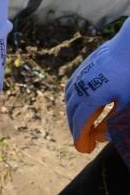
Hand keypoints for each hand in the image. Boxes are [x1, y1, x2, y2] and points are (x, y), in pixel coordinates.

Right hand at [65, 18, 129, 152]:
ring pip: (70, 101)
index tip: (83, 149)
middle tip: (83, 141)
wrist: (128, 46)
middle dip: (76, 128)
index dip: (80, 138)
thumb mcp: (127, 101)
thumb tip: (104, 136)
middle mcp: (79, 89)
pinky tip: (79, 103)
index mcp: (90, 98)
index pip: (80, 123)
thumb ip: (115, 120)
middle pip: (72, 113)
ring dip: (73, 114)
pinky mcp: (82, 69)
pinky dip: (72, 100)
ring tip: (80, 124)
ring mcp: (79, 78)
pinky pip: (71, 88)